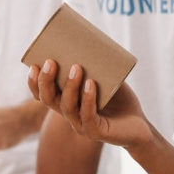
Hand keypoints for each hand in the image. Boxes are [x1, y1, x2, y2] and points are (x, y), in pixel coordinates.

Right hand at [27, 59, 151, 148]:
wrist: (140, 125)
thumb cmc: (120, 100)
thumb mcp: (105, 79)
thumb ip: (94, 66)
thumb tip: (87, 41)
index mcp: (67, 102)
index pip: (43, 95)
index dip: (34, 83)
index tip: (34, 65)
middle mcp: (70, 115)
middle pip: (49, 100)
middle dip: (46, 81)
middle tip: (51, 62)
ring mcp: (82, 125)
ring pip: (67, 107)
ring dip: (70, 86)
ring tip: (77, 68)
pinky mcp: (97, 132)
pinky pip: (88, 116)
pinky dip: (88, 99)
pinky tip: (91, 85)